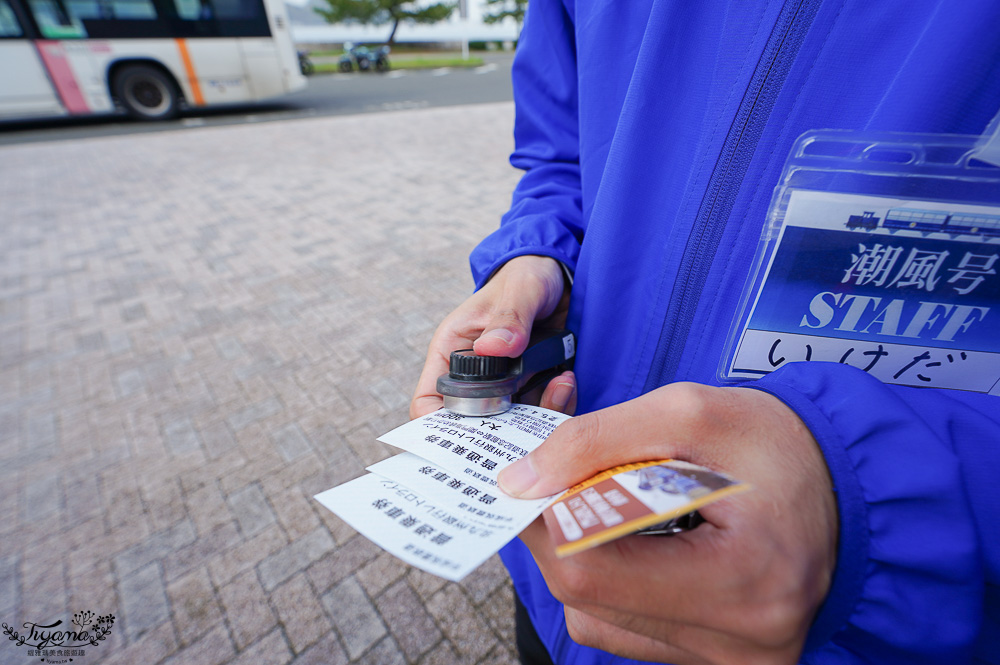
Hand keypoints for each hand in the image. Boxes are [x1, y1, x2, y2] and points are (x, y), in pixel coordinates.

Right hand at [410, 255, 576, 418]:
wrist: (561, 278)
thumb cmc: (527, 275)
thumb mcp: (520, 290)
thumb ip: (509, 318)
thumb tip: (493, 348)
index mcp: (452, 353)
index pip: (429, 403)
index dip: (440, 427)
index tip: (474, 431)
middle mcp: (475, 376)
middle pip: (476, 425)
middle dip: (505, 426)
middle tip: (531, 412)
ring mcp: (507, 387)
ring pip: (515, 425)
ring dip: (539, 412)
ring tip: (560, 382)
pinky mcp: (535, 389)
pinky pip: (544, 414)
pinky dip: (558, 405)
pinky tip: (567, 379)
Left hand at [497, 383, 837, 664]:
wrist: (850, 484)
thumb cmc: (781, 444)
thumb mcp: (690, 412)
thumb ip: (597, 441)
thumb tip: (521, 482)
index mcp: (743, 580)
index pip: (591, 570)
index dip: (544, 520)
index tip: (533, 475)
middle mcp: (740, 645)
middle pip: (588, 598)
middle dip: (555, 531)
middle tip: (556, 478)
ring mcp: (731, 661)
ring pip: (599, 617)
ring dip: (580, 556)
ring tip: (599, 501)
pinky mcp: (720, 658)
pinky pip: (629, 627)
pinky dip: (610, 580)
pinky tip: (628, 538)